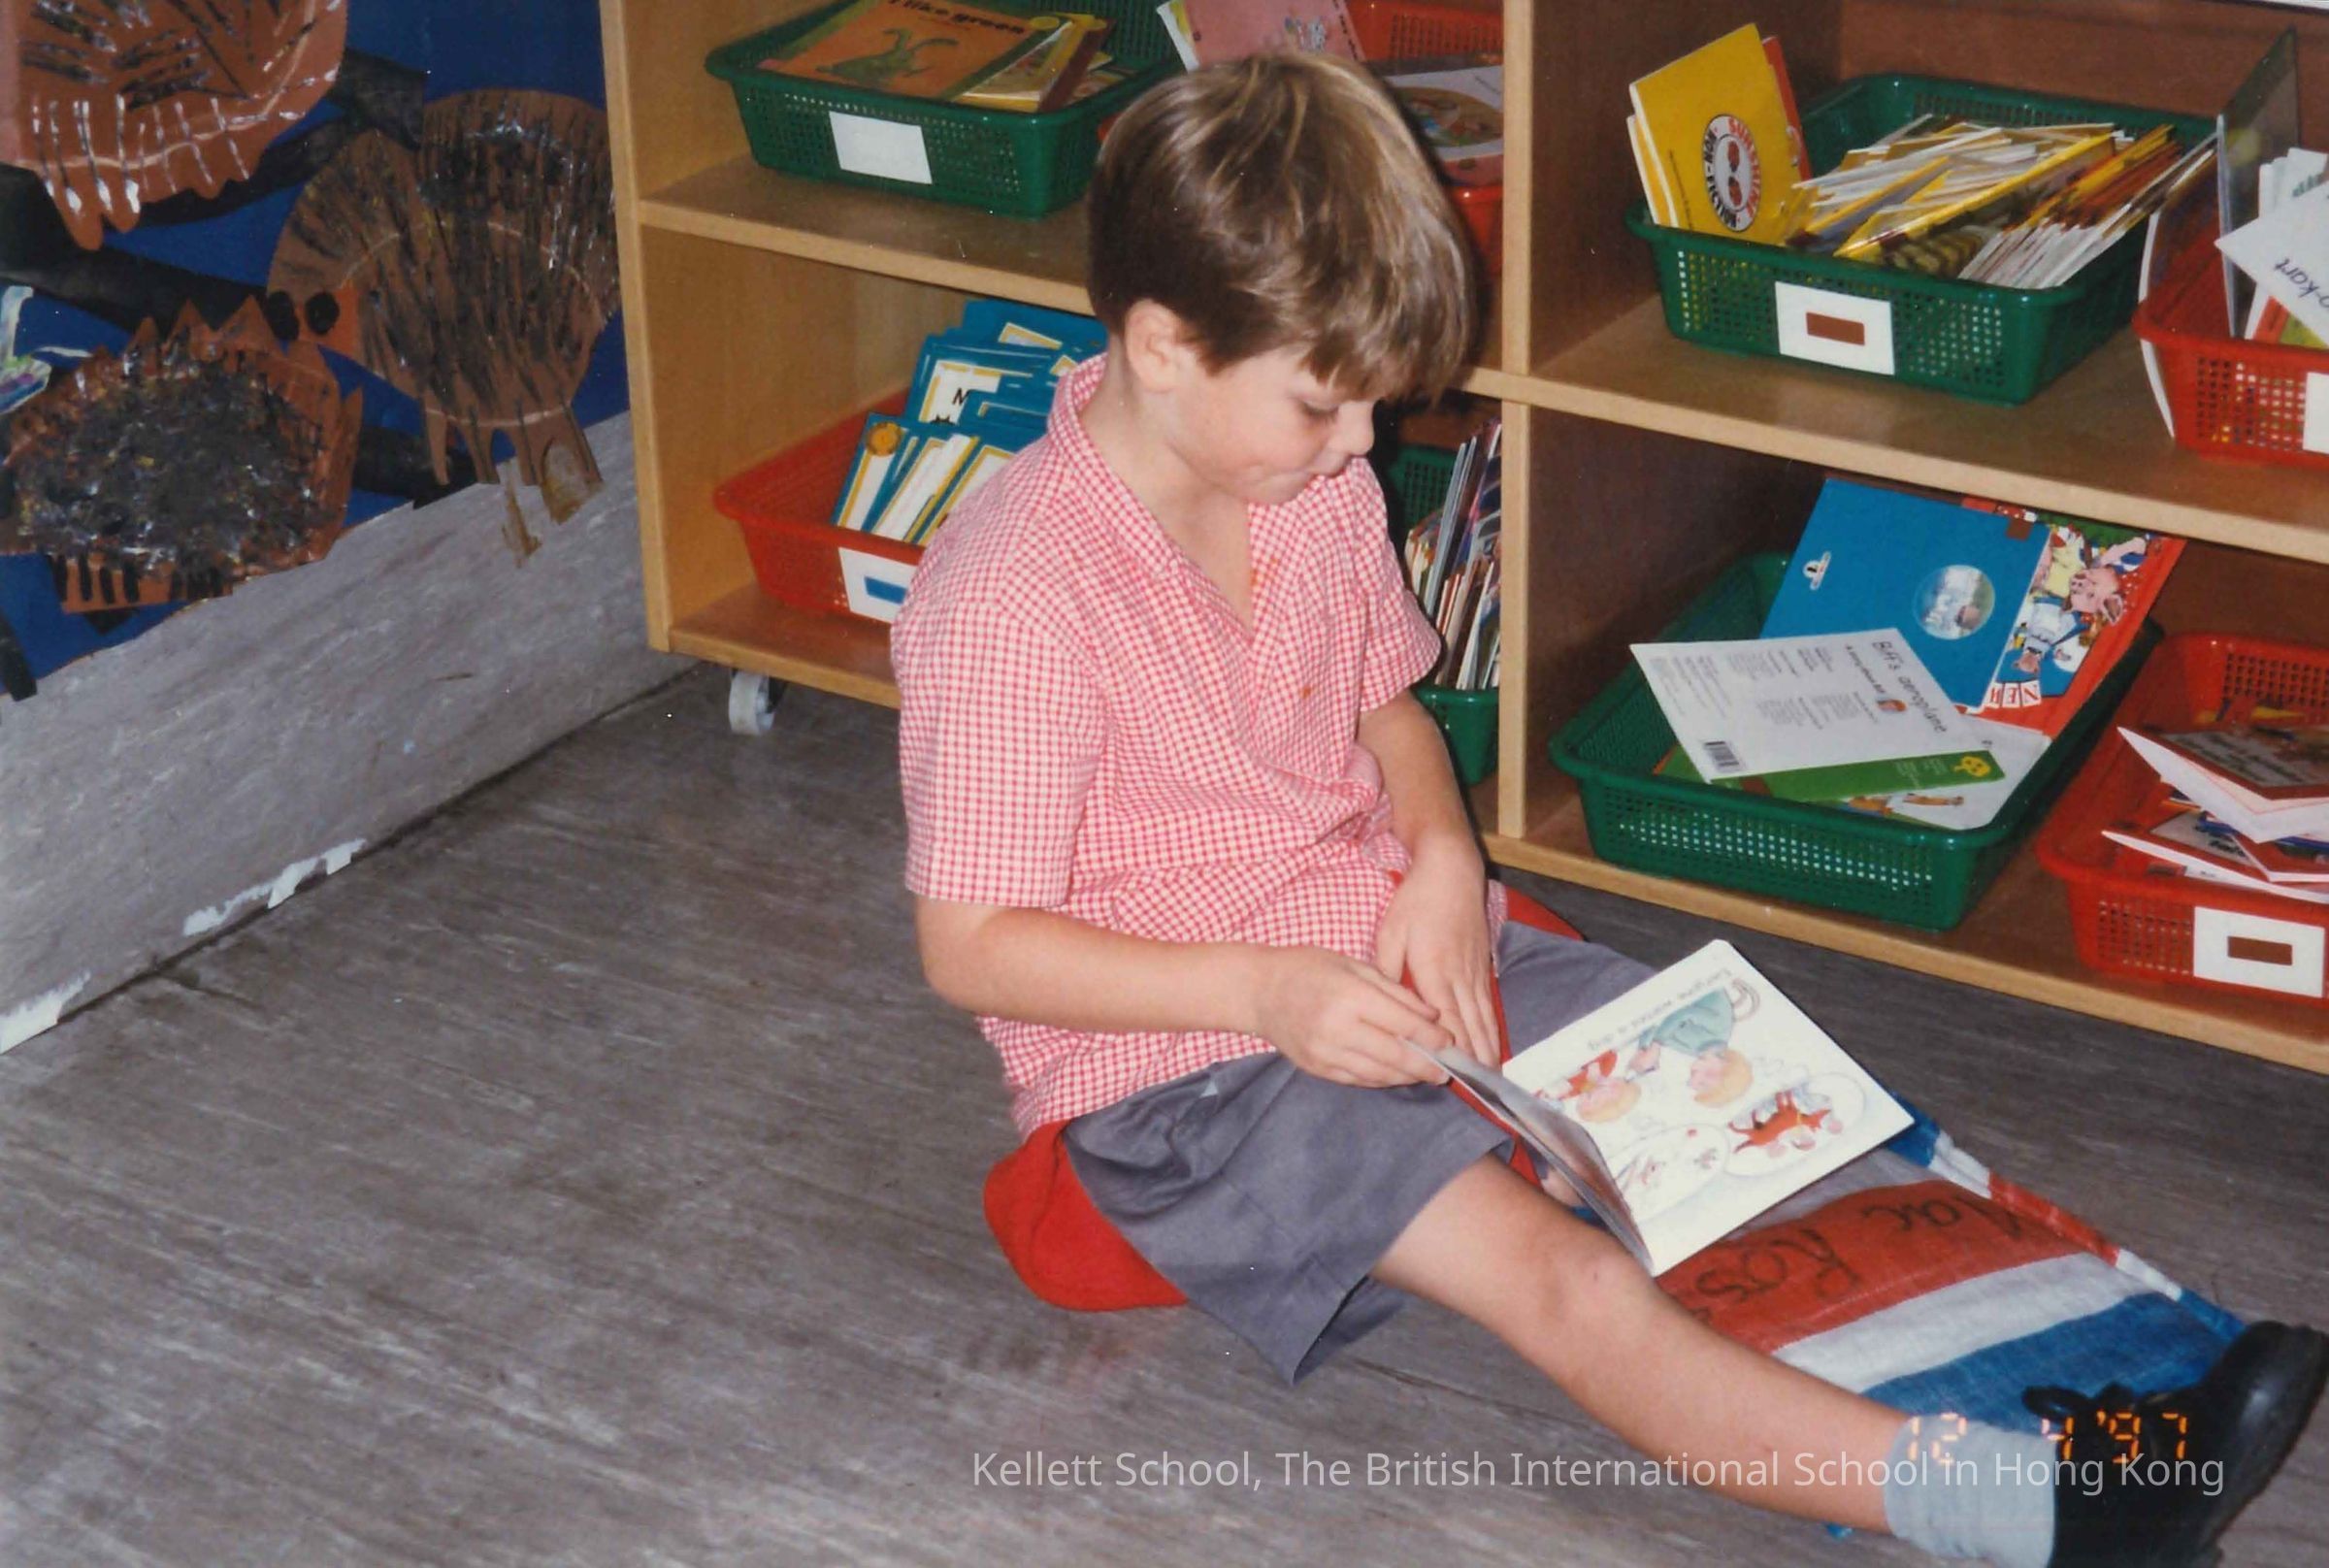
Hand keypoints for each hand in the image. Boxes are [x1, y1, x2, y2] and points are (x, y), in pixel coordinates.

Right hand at [1247, 945, 1454, 1087]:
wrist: (1259, 990)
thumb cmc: (1308, 968)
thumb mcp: (1353, 965)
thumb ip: (1394, 991)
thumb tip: (1431, 1016)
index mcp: (1350, 996)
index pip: (1402, 1023)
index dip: (1431, 1037)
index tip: (1449, 1042)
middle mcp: (1338, 1028)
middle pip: (1394, 1055)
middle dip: (1425, 1065)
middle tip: (1446, 1071)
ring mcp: (1325, 1052)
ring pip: (1378, 1073)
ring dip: (1406, 1077)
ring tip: (1426, 1074)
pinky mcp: (1317, 1067)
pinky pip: (1357, 1079)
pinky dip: (1381, 1079)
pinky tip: (1395, 1074)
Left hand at [1374, 840, 1497, 1069]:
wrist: (1451, 871)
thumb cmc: (1416, 902)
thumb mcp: (1391, 934)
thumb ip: (1388, 972)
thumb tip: (1384, 1006)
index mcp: (1434, 970)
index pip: (1443, 1019)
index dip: (1449, 1049)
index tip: (1451, 1075)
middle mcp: (1459, 975)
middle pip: (1469, 1025)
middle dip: (1473, 1059)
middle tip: (1478, 1090)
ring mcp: (1474, 971)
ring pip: (1484, 1017)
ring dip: (1487, 1047)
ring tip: (1491, 1077)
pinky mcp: (1482, 965)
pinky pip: (1489, 1003)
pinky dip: (1493, 1027)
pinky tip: (1494, 1043)